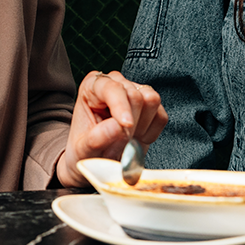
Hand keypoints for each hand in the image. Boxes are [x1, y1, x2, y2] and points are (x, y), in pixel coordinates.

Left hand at [56, 70, 167, 187]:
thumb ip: (96, 139)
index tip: (126, 126)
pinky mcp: (151, 106)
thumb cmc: (86, 152)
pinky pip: (161, 116)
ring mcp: (135, 91)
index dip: (121, 107)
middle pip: (135, 95)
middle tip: (119, 143)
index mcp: (92, 87)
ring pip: (152, 100)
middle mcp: (115, 83)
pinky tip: (136, 138)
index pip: (113, 88)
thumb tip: (117, 127)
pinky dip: (151, 133)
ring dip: (142, 126)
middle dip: (131, 124)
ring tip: (127, 138)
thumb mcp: (83, 150)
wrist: (97, 161)